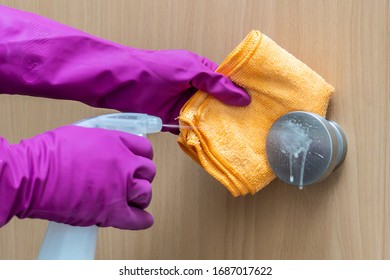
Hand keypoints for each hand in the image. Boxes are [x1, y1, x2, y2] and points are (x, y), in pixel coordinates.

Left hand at [0, 5, 249, 132]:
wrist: (122, 83)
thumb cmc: (155, 69)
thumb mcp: (189, 70)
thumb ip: (215, 83)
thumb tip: (243, 97)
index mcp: (200, 72)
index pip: (226, 83)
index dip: (240, 93)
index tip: (258, 105)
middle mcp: (194, 89)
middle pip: (218, 103)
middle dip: (232, 113)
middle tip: (253, 126)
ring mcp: (183, 105)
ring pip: (206, 117)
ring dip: (218, 126)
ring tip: (239, 137)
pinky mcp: (172, 120)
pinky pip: (191, 129)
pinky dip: (201, 135)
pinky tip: (215, 143)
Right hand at [0, 126, 154, 229]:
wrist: (34, 175)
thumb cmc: (49, 153)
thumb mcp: (81, 134)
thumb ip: (102, 142)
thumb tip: (105, 149)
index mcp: (116, 142)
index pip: (144, 148)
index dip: (142, 157)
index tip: (138, 162)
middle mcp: (123, 163)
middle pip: (148, 171)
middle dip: (142, 176)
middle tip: (131, 182)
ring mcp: (120, 187)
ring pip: (145, 193)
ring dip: (140, 197)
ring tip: (130, 199)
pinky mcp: (111, 210)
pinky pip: (136, 219)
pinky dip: (141, 220)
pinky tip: (142, 219)